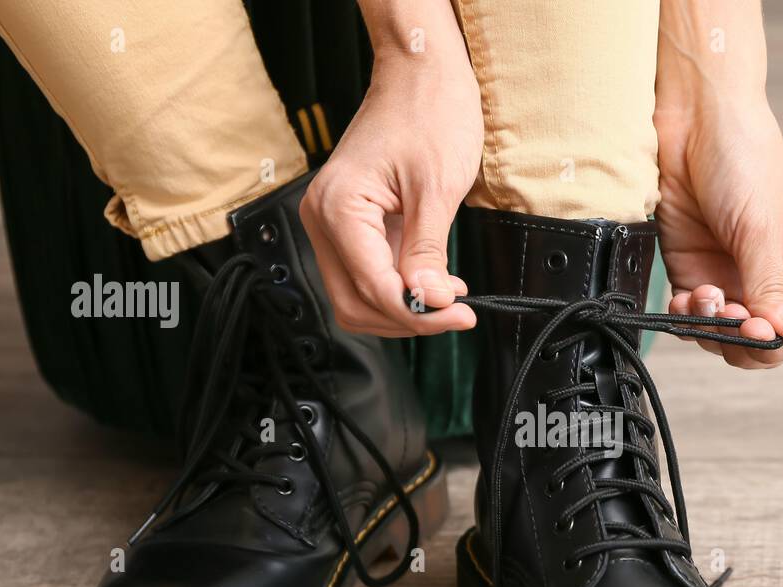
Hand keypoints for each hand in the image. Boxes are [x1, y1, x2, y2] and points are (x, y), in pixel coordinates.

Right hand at [299, 52, 481, 335]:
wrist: (419, 73)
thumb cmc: (429, 113)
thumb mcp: (437, 190)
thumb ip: (427, 253)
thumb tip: (429, 302)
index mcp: (338, 208)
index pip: (372, 287)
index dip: (417, 312)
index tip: (459, 316)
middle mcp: (323, 217)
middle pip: (355, 303)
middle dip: (407, 317)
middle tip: (456, 315)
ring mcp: (332, 222)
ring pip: (357, 295)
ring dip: (401, 307)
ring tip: (448, 298)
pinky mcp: (348, 223)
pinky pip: (366, 272)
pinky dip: (398, 287)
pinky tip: (434, 283)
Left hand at [654, 99, 782, 367]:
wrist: (696, 122)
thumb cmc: (745, 160)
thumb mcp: (761, 228)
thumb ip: (767, 286)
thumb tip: (780, 335)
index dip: (774, 340)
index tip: (751, 328)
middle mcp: (772, 278)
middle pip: (759, 341)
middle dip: (738, 338)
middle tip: (723, 313)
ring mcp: (732, 276)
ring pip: (722, 335)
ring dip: (709, 326)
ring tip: (703, 295)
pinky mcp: (695, 271)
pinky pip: (692, 315)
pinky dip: (687, 316)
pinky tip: (685, 297)